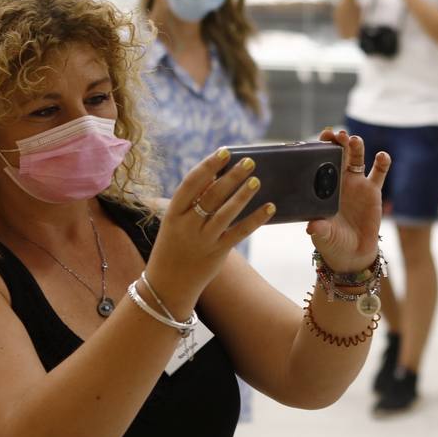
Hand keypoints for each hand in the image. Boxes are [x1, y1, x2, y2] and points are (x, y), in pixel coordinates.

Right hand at [147, 147, 272, 311]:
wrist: (167, 284)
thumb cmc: (174, 246)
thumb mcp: (175, 221)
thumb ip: (193, 200)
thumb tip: (215, 174)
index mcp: (173, 213)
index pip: (191, 183)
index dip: (208, 165)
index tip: (224, 151)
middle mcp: (187, 225)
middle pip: (211, 196)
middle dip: (231, 177)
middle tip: (249, 162)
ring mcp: (202, 240)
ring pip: (226, 213)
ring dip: (243, 195)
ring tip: (257, 180)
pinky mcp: (218, 253)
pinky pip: (240, 233)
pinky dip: (255, 219)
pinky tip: (270, 207)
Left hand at [307, 129, 389, 274]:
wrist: (353, 253)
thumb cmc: (332, 242)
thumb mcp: (323, 237)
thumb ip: (320, 229)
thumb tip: (312, 226)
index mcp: (322, 187)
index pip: (319, 162)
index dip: (321, 148)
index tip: (322, 138)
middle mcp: (339, 181)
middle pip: (339, 154)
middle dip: (338, 142)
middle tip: (338, 135)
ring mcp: (356, 184)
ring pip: (357, 158)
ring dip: (356, 147)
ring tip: (355, 141)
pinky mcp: (373, 191)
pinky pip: (379, 173)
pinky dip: (382, 162)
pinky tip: (382, 156)